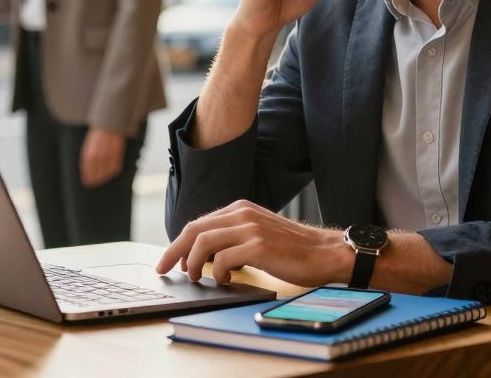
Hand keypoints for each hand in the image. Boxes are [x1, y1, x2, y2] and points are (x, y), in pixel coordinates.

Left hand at [79, 127, 125, 187]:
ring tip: (102, 179)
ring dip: (103, 177)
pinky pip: (115, 168)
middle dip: (94, 180)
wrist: (109, 124)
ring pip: (106, 173)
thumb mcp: (88, 145)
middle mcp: (98, 157)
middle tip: (93, 183)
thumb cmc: (97, 134)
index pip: (87, 171)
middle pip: (96, 174)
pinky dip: (113, 172)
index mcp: (88, 154)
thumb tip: (84, 168)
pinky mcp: (117, 155)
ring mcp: (108, 156)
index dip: (87, 177)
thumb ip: (87, 156)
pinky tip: (110, 173)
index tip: (86, 182)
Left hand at [154, 200, 350, 285]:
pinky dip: (217, 272)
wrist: (325, 252)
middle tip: (165, 269)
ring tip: (195, 277)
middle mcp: (243, 214)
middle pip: (194, 229)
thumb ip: (234, 236)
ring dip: (193, 263)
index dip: (179, 243)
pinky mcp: (259, 246)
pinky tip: (224, 280)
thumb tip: (204, 254)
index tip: (169, 260)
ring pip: (203, 242)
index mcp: (240, 209)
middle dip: (174, 251)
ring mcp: (251, 229)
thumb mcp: (259, 233)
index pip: (199, 223)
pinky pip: (223, 259)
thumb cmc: (293, 249)